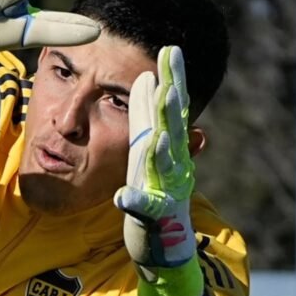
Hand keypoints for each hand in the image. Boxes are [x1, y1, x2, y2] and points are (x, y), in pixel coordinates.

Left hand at [114, 46, 204, 295]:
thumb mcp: (145, 150)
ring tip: (157, 134)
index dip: (170, 81)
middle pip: (171, 129)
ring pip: (164, 166)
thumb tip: (146, 80)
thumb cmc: (152, 194)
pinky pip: (144, 208)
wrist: (164, 244)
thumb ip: (143, 118)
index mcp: (161, 147)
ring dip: (161, 150)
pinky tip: (124, 195)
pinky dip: (136, 201)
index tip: (170, 51)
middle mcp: (169, 165)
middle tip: (169, 82)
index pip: (166, 109)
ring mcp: (164, 190)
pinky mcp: (154, 217)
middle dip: (170, 106)